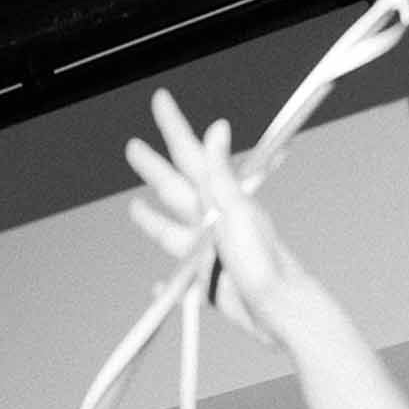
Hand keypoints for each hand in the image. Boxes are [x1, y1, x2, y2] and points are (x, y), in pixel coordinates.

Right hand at [127, 91, 306, 346]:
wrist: (274, 308)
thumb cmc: (261, 261)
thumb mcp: (236, 210)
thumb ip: (219, 172)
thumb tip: (218, 128)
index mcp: (219, 199)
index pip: (188, 154)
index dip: (173, 127)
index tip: (160, 100)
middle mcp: (212, 223)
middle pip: (173, 189)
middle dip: (153, 169)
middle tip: (134, 149)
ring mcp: (208, 253)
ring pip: (171, 232)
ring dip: (153, 219)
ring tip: (136, 208)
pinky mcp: (208, 284)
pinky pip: (180, 282)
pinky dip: (167, 283)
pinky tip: (158, 284)